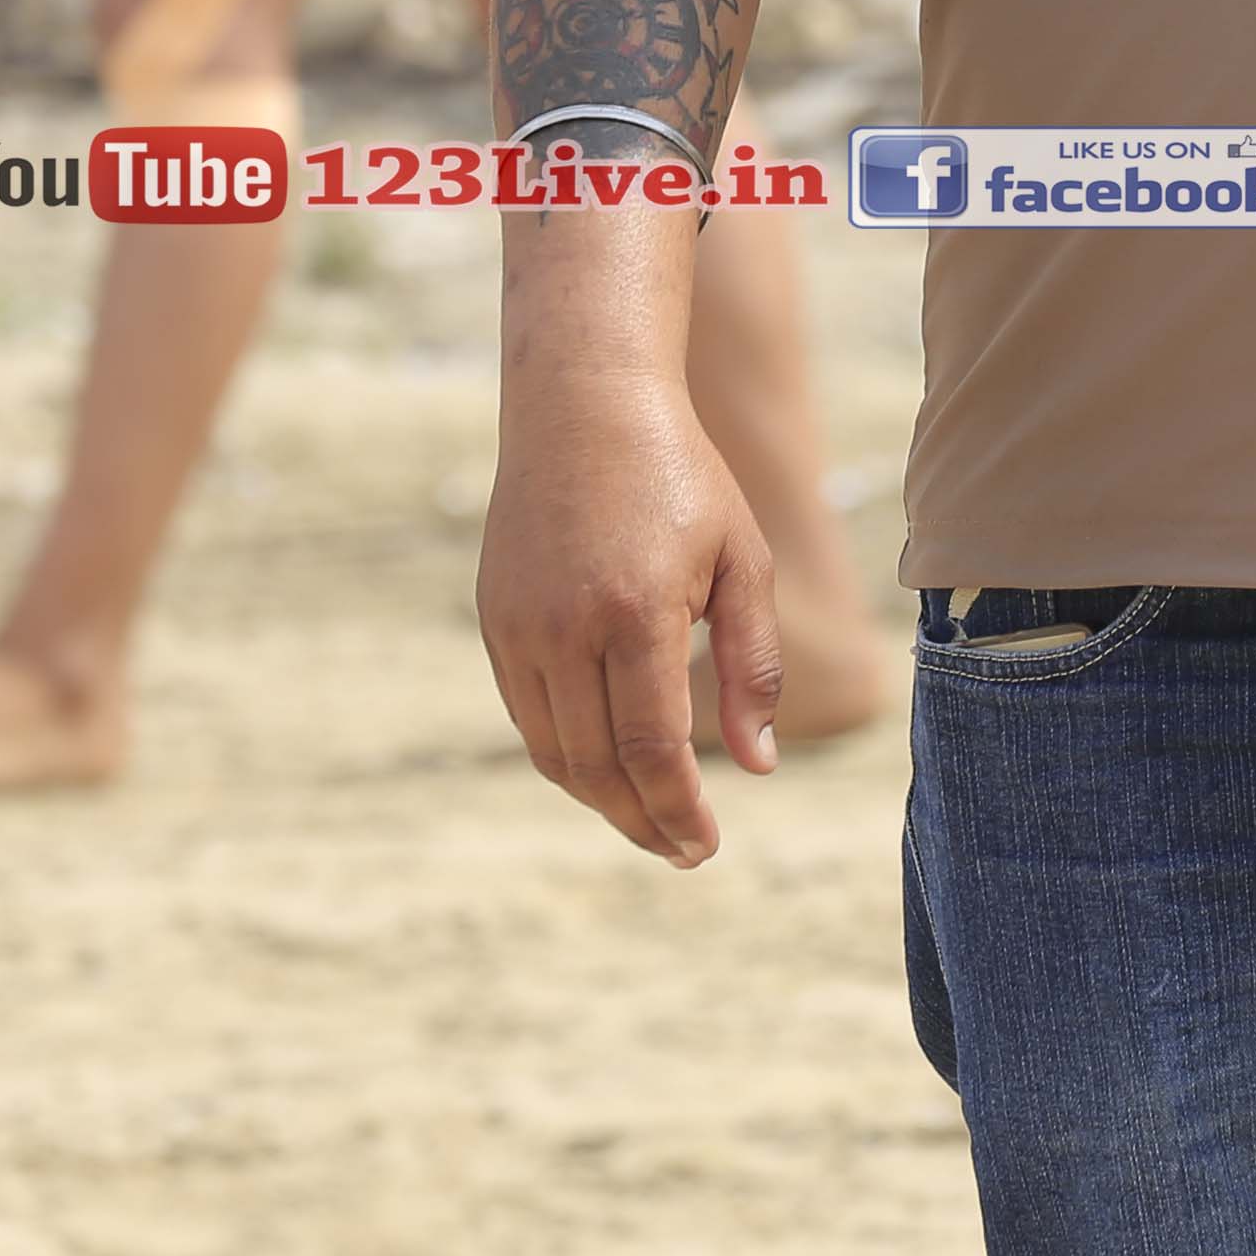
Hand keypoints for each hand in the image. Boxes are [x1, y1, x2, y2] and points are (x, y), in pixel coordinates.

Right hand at [477, 353, 779, 864]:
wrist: (584, 405)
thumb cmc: (683, 477)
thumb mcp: (743, 560)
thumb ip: (752, 667)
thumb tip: (759, 766)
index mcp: (636, 612)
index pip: (652, 748)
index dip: (678, 810)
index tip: (707, 846)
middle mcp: (566, 628)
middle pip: (597, 766)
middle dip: (643, 821)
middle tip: (684, 850)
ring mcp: (520, 626)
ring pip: (553, 752)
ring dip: (602, 799)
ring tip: (651, 819)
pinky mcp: (496, 620)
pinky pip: (527, 715)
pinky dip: (567, 756)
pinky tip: (609, 765)